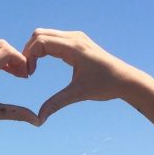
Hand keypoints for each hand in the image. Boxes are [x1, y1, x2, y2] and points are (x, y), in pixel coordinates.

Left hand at [0, 39, 40, 136]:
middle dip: (15, 57)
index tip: (26, 75)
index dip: (21, 60)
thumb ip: (16, 114)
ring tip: (14, 74)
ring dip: (5, 57)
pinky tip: (1, 73)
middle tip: (21, 74)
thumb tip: (38, 121)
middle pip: (1, 45)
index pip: (7, 52)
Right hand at [22, 29, 143, 122]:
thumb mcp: (78, 94)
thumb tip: (38, 119)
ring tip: (32, 68)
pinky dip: (43, 49)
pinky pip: (53, 39)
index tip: (29, 75)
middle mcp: (74, 38)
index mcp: (74, 47)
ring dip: (34, 49)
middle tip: (27, 71)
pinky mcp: (77, 41)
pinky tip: (41, 64)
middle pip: (39, 34)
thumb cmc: (105, 85)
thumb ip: (56, 104)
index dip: (29, 57)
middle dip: (28, 51)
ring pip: (44, 34)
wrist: (126, 79)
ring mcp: (76, 37)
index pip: (40, 42)